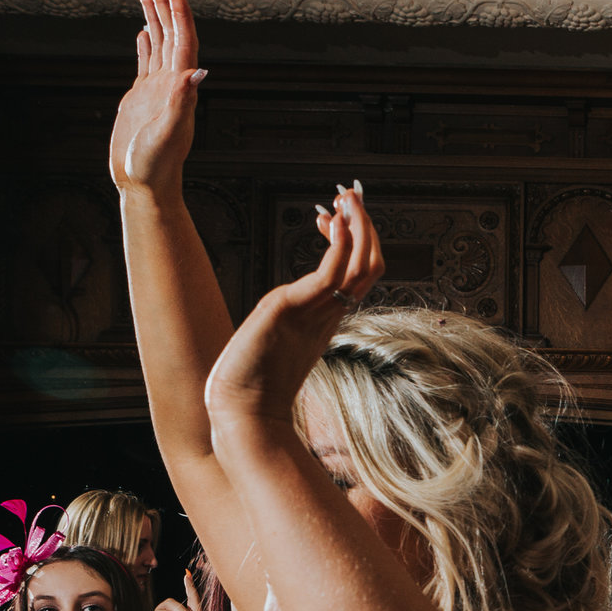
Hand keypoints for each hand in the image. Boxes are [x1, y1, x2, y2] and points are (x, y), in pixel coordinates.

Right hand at [110, 0, 205, 195]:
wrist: (144, 184)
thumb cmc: (155, 166)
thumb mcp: (167, 134)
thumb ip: (181, 103)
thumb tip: (195, 73)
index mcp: (180, 89)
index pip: (184, 44)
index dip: (181, 16)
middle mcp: (172, 85)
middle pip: (171, 36)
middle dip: (164, 5)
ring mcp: (157, 90)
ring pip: (158, 44)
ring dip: (155, 17)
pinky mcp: (141, 98)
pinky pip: (146, 63)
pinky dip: (146, 44)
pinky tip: (143, 31)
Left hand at [206, 186, 385, 428]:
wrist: (243, 413)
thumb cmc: (252, 386)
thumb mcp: (275, 341)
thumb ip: (288, 321)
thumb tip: (286, 310)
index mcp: (325, 320)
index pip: (359, 275)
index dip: (358, 244)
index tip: (342, 218)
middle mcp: (327, 315)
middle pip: (368, 266)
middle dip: (366, 228)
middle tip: (354, 197)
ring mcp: (314, 313)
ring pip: (357, 266)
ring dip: (357, 227)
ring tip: (349, 200)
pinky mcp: (294, 311)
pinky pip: (329, 276)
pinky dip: (339, 247)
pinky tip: (335, 226)